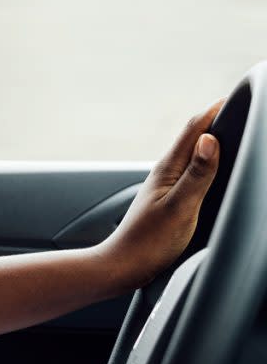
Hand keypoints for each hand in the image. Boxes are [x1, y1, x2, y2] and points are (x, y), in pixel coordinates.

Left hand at [98, 100, 221, 290]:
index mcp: (168, 168)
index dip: (216, 109)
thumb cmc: (149, 242)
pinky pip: (193, 172)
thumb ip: (197, 175)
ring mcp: (169, 185)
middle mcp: (167, 172)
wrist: (124, 267)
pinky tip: (215, 168)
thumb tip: (210, 140)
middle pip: (195, 136)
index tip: (237, 96)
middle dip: (217, 119)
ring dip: (212, 139)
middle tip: (240, 107)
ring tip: (233, 129)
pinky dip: (208, 163)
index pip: (195, 127)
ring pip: (194, 154)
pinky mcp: (172, 199)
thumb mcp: (180, 208)